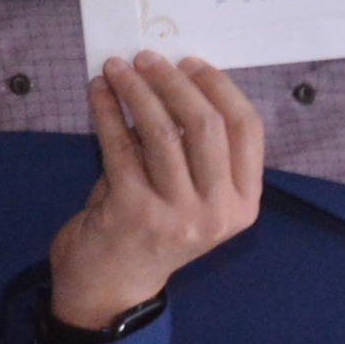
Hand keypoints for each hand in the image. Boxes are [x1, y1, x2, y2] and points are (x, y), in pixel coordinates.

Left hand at [47, 53, 266, 334]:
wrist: (111, 286)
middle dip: (173, 81)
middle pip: (206, 124)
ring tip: (116, 68)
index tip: (190, 61)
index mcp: (243, 203)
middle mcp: (217, 211)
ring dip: (136, 90)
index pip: (246, 128)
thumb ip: (193, 147)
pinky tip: (98, 93)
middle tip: (146, 57)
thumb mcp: (190, 194)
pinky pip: (120, 145)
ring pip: (162, 131)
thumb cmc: (152, 227)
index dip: (219, 86)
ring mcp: (177, 215)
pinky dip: (106, 111)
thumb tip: (172, 75)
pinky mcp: (133, 211)